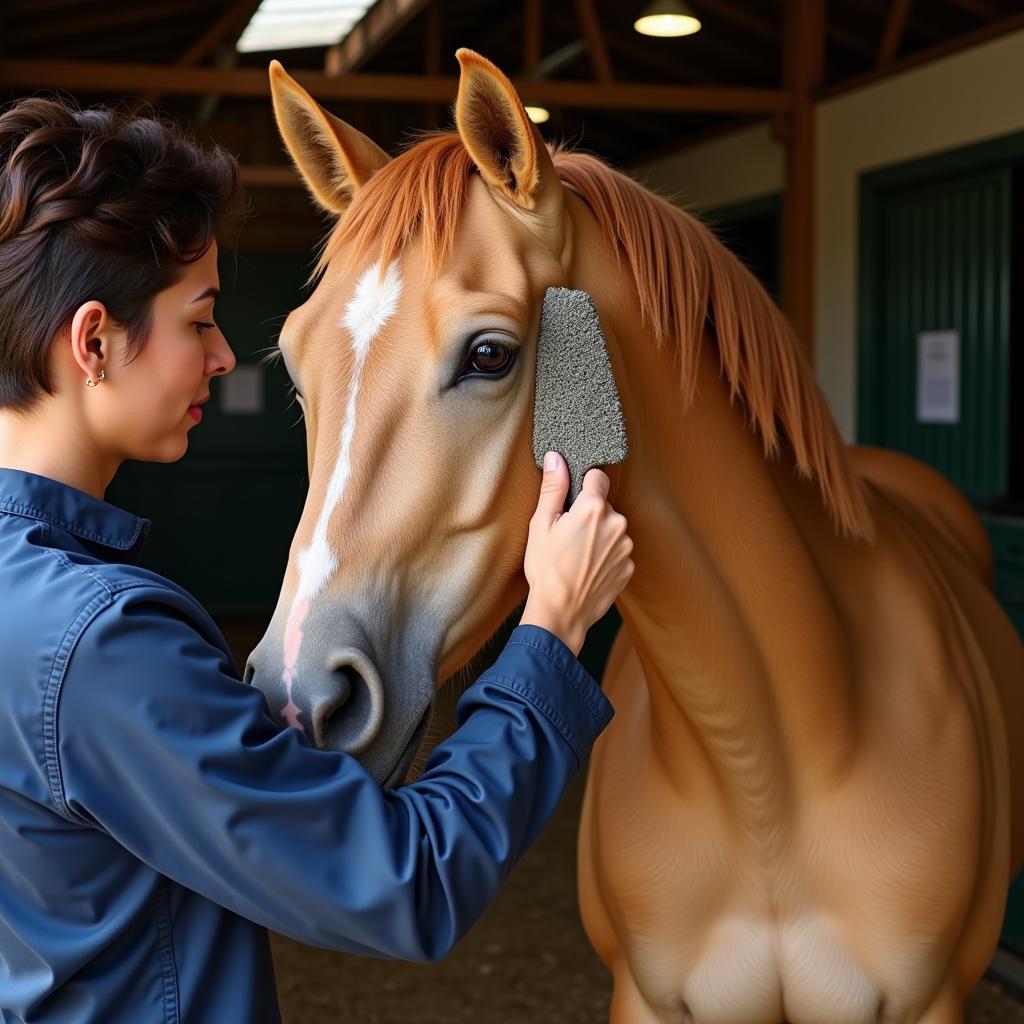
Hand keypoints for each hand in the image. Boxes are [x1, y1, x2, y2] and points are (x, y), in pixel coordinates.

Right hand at [519, 451, 633, 656]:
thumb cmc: (546, 569)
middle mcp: (617, 523)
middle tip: (568, 536)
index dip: (583, 486)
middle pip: (604, 506)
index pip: (597, 477)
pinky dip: (606, 555)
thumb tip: (556, 458)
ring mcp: (626, 547)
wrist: (561, 612)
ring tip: (577, 555)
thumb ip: (553, 488)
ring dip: (599, 536)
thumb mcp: (541, 524)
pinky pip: (617, 550)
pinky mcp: (629, 567)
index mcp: (594, 508)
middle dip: (589, 515)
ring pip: (612, 528)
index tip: (572, 502)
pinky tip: (588, 568)